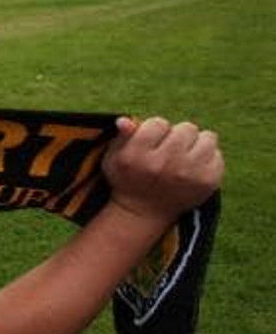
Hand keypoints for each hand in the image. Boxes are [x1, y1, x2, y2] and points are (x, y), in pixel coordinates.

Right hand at [102, 116, 223, 222]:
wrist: (144, 213)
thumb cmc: (129, 178)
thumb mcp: (115, 157)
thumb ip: (121, 136)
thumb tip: (125, 121)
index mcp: (137, 156)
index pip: (158, 123)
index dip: (155, 131)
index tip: (151, 144)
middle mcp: (162, 164)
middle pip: (186, 128)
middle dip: (178, 137)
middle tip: (169, 151)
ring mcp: (187, 174)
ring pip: (207, 137)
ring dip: (197, 145)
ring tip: (184, 157)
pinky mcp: (207, 182)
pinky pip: (217, 154)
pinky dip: (207, 159)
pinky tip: (193, 169)